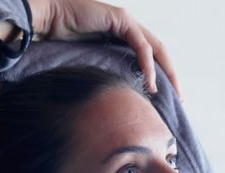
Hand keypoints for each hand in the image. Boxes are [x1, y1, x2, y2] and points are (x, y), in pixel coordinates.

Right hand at [25, 0, 182, 98]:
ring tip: (165, 94)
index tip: (168, 98)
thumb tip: (114, 99)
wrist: (45, 20)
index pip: (150, 55)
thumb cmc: (59, 41)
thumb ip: (106, 71)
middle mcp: (128, 27)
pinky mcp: (120, 20)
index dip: (161, 75)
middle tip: (179, 99)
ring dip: (164, 72)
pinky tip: (150, 82)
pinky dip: (147, 65)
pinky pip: (141, 45)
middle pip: (159, 52)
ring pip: (155, 48)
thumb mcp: (90, 61)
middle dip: (171, 75)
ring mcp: (126, 21)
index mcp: (123, 36)